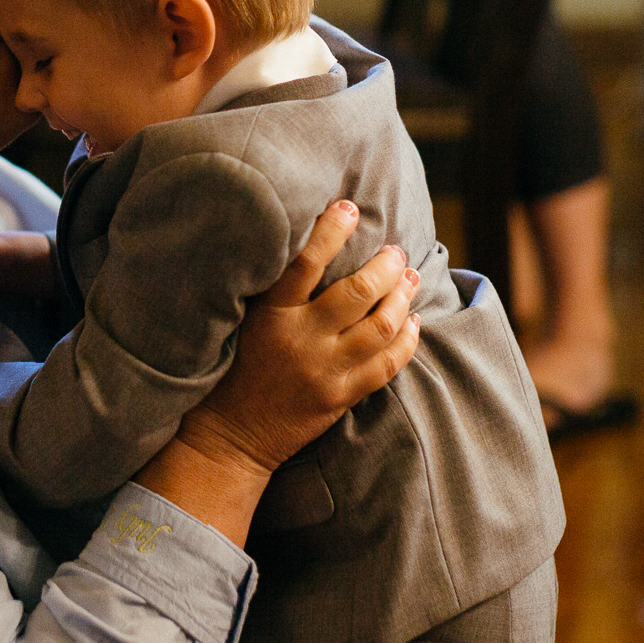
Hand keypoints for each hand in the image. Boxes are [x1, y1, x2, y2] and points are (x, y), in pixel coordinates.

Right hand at [180, 200, 420, 474]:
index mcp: (270, 316)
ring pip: (380, 327)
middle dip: (385, 266)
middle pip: (357, 293)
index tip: (348, 208)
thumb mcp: (242, 323)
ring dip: (402, 298)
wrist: (230, 434)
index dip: (330, 231)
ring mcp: (324, 371)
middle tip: (394, 250)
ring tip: (408, 278)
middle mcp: (300, 340)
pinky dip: (407, 340)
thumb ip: (273, 293)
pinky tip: (413, 323)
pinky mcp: (340, 397)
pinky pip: (386, 365)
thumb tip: (308, 248)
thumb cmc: (233, 370)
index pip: (304, 263)